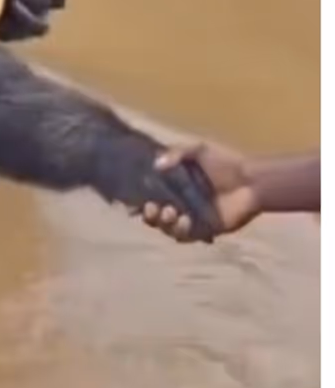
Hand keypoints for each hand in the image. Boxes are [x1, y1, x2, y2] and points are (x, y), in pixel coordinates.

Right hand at [141, 142, 261, 241]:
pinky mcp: (204, 230)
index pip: (149, 196)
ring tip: (171, 213)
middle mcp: (178, 204)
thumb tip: (156, 164)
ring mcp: (190, 219)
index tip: (135, 199)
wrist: (252, 181)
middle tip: (153, 208)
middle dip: (149, 215)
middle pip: (154, 216)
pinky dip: (181, 231)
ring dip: (164, 223)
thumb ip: (177, 153)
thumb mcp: (199, 150)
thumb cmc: (226, 163)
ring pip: (167, 228)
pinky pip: (186, 236)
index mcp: (172, 186)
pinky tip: (185, 222)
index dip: (139, 200)